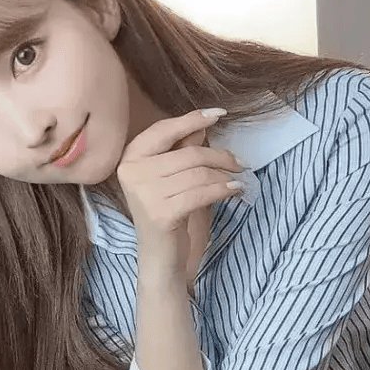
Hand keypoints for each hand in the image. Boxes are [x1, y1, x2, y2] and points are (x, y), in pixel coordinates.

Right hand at [117, 108, 244, 266]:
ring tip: (237, 179)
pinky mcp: (161, 213)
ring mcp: (145, 194)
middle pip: (188, 154)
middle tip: (239, 162)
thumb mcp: (172, 177)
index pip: (164, 130)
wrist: (160, 256)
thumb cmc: (168, 212)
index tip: (219, 114)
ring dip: (225, 175)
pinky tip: (235, 190)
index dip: (193, 119)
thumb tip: (202, 126)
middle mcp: (132, 173)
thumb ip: (182, 150)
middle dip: (220, 156)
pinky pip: (201, 193)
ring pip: (198, 173)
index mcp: (130, 158)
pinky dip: (223, 190)